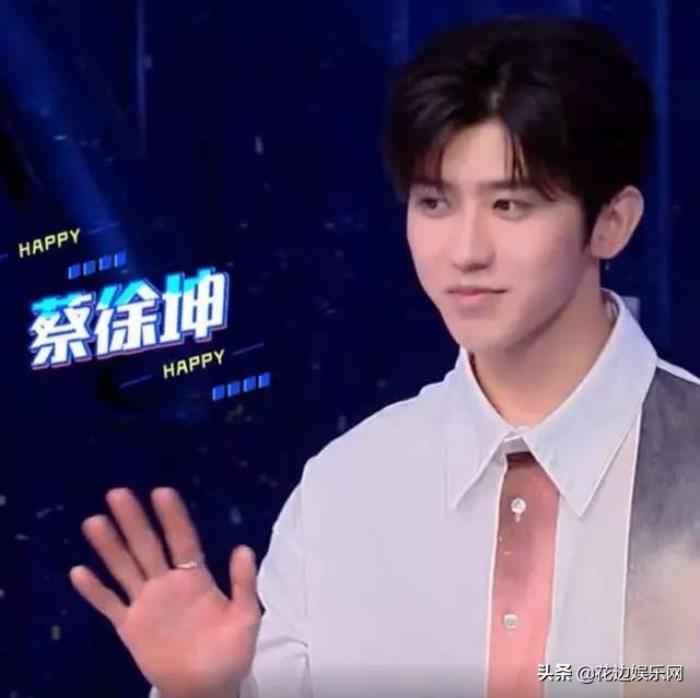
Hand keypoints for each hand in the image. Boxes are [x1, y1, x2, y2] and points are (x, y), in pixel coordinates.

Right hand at [70, 488, 260, 697]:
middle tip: (118, 493)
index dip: (173, 518)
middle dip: (134, 521)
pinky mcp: (129, 627)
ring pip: (125, 568)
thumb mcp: (244, 618)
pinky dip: (94, 591)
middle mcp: (167, 583)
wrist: (207, 689)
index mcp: (196, 578)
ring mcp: (146, 603)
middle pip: (148, 546)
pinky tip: (78, 571)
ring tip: (94, 521)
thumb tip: (243, 547)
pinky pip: (109, 605)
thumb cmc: (230, 651)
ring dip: (110, 546)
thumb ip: (243, 584)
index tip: (161, 492)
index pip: (183, 540)